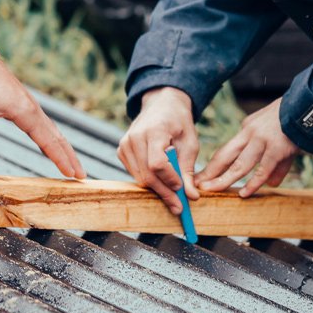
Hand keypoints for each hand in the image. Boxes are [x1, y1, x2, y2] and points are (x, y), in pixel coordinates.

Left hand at [0, 58, 86, 178]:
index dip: (61, 159)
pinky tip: (49, 144)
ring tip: (72, 164)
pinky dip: (51, 138)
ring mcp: (28, 105)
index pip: (48, 141)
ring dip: (63, 148)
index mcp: (25, 112)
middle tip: (82, 176)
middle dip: (70, 157)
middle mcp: (32, 109)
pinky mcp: (22, 103)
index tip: (74, 175)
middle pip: (57, 137)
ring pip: (51, 130)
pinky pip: (42, 125)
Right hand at [116, 87, 198, 213]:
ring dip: (157, 189)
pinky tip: (161, 180)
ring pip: (140, 178)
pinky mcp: (121, 151)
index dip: (169, 179)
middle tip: (179, 207)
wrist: (162, 106)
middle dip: (164, 193)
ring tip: (174, 196)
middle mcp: (135, 137)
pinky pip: (135, 174)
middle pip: (147, 175)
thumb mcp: (190, 143)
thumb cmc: (179, 123)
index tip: (182, 189)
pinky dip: (149, 181)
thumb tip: (191, 197)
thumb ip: (188, 170)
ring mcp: (125, 144)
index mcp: (154, 130)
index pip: (157, 163)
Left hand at [199, 98, 299, 196]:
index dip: (214, 166)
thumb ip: (275, 164)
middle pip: (225, 156)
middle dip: (210, 172)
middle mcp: (250, 134)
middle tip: (198, 185)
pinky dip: (253, 183)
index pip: (227, 150)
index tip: (202, 177)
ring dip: (224, 180)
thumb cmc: (293, 121)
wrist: (309, 106)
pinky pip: (262, 171)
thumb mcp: (277, 138)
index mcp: (247, 129)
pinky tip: (244, 193)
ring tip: (211, 191)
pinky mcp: (277, 149)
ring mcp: (262, 141)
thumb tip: (271, 184)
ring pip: (239, 165)